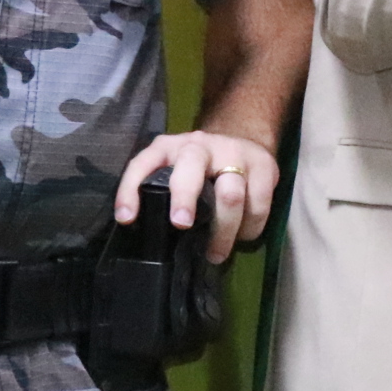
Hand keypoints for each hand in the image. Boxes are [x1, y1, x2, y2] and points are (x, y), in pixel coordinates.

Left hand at [117, 130, 277, 262]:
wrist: (242, 136)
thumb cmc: (198, 168)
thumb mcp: (174, 172)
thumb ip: (162, 193)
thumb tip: (152, 239)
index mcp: (167, 148)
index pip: (143, 163)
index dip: (131, 190)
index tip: (127, 218)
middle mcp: (199, 145)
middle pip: (192, 168)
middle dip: (185, 198)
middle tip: (182, 225)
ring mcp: (234, 153)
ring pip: (231, 193)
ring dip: (224, 230)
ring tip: (216, 253)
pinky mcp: (264, 164)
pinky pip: (259, 203)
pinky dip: (251, 226)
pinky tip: (243, 235)